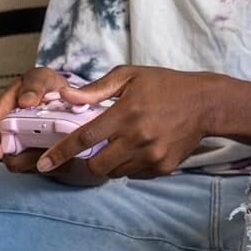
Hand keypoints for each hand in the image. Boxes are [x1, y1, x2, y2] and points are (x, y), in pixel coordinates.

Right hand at [0, 66, 72, 169]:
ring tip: (57, 149)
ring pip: (22, 163)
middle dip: (21, 157)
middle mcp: (8, 130)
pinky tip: (63, 153)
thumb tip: (26, 102)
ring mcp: (20, 144)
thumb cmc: (45, 84)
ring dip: (38, 161)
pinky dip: (51, 162)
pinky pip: (39, 166)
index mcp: (2, 110)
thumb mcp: (41, 77)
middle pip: (4, 153)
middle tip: (43, 151)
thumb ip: (34, 85)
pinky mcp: (34, 154)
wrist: (63, 94)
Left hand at [36, 64, 217, 179]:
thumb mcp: (130, 76)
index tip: (45, 162)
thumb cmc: (165, 85)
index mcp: (126, 113)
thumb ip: (96, 89)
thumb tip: (67, 96)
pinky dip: (131, 165)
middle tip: (95, 149)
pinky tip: (142, 147)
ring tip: (124, 143)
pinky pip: (136, 174)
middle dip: (89, 161)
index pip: (84, 138)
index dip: (61, 152)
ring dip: (112, 163)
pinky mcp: (164, 167)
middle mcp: (138, 138)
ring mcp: (152, 155)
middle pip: (97, 165)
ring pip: (116, 172)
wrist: (206, 103)